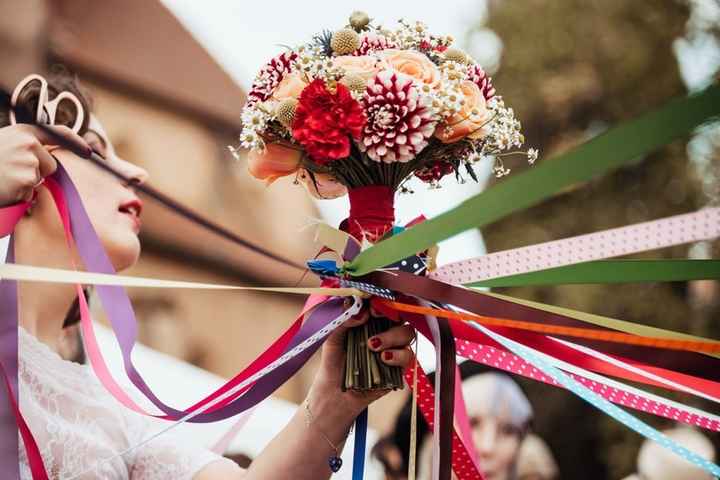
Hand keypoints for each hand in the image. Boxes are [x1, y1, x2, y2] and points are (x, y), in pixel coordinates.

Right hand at [0, 124, 87, 205]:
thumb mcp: (5, 143)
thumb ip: (26, 146)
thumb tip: (49, 156)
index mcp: (24, 131)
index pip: (58, 134)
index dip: (76, 143)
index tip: (88, 152)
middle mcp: (28, 143)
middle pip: (51, 165)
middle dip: (36, 172)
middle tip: (10, 171)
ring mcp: (28, 161)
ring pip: (40, 180)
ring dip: (25, 184)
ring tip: (5, 178)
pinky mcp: (26, 180)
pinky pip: (30, 194)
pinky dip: (19, 195)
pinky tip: (4, 187)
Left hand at [310, 299, 414, 421]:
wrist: (335, 393)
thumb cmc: (334, 360)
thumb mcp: (332, 336)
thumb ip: (343, 319)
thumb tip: (361, 311)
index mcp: (371, 319)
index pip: (384, 302)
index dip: (382, 300)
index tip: (372, 305)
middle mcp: (386, 330)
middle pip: (401, 314)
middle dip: (391, 314)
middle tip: (374, 317)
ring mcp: (395, 348)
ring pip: (408, 333)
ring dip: (392, 336)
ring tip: (372, 346)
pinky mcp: (399, 367)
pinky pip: (408, 356)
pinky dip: (398, 355)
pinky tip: (383, 359)